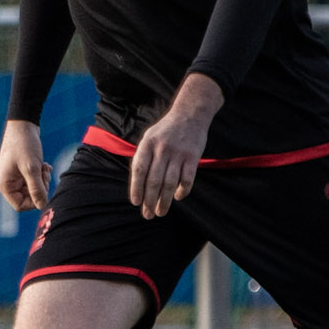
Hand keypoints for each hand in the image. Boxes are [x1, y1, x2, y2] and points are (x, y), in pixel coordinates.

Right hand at [0, 120, 53, 211]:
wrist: (23, 123)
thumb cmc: (24, 144)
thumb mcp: (32, 168)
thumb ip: (37, 188)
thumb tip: (42, 206)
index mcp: (4, 184)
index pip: (20, 205)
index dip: (34, 201)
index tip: (44, 190)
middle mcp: (7, 182)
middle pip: (27, 198)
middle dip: (39, 188)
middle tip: (45, 175)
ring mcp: (13, 176)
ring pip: (31, 188)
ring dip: (41, 181)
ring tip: (44, 168)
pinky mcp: (20, 169)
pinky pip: (32, 179)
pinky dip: (40, 174)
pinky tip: (44, 165)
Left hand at [129, 74, 223, 218]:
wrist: (190, 114)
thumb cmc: (166, 130)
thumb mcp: (149, 137)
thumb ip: (144, 157)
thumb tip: (137, 185)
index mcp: (148, 144)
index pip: (139, 170)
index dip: (136, 188)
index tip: (136, 203)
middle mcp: (162, 149)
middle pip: (154, 180)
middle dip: (150, 200)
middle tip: (148, 214)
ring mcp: (178, 153)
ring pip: (169, 183)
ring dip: (165, 200)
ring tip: (160, 212)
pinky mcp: (193, 156)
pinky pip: (187, 179)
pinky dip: (182, 191)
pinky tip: (178, 197)